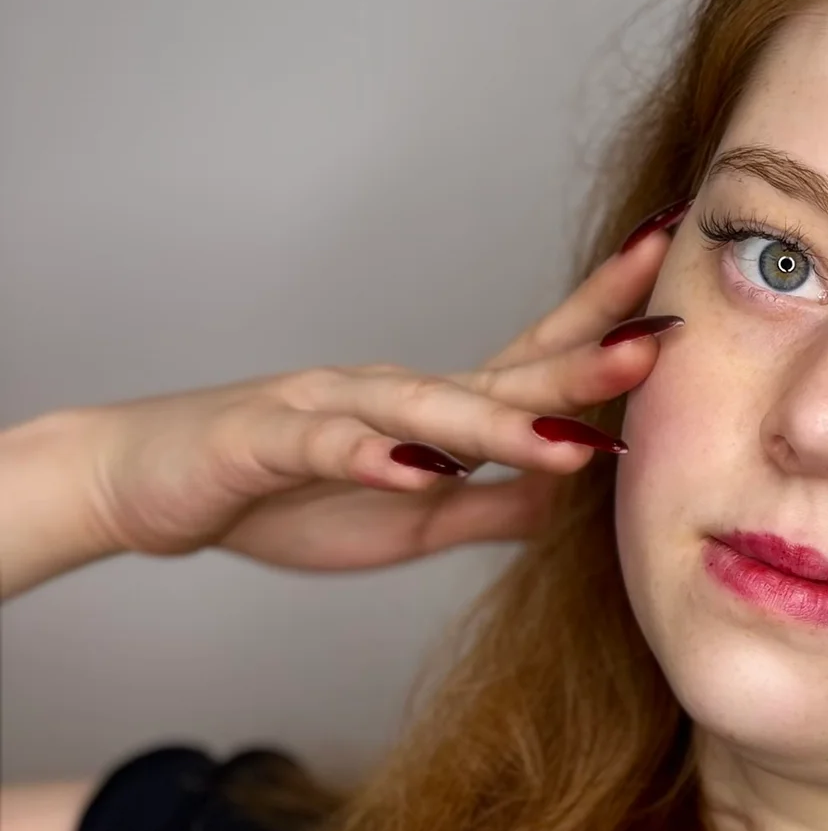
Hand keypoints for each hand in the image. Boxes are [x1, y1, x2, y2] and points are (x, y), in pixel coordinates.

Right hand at [84, 214, 683, 574]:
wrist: (147, 486)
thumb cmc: (280, 499)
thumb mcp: (411, 523)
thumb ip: (491, 508)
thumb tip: (574, 496)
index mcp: (434, 416)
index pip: (536, 368)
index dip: (603, 336)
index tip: (677, 308)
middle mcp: (394, 395)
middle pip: (503, 373)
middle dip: (584, 359)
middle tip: (663, 339)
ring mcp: (330, 408)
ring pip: (426, 410)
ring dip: (500, 423)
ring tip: (568, 436)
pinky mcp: (266, 441)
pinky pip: (324, 444)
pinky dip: (369, 454)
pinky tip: (412, 466)